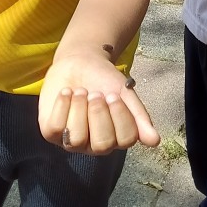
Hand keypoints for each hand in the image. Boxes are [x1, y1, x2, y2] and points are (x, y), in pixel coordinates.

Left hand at [38, 49, 159, 154]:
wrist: (79, 61)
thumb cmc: (103, 79)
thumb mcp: (124, 92)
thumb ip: (139, 116)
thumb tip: (155, 141)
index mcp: (116, 136)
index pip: (125, 140)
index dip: (120, 116)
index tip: (113, 94)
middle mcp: (94, 144)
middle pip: (101, 145)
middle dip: (99, 114)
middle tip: (96, 93)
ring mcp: (71, 140)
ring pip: (76, 139)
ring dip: (80, 108)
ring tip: (81, 91)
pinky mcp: (51, 132)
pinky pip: (55, 128)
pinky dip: (63, 105)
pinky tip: (67, 92)